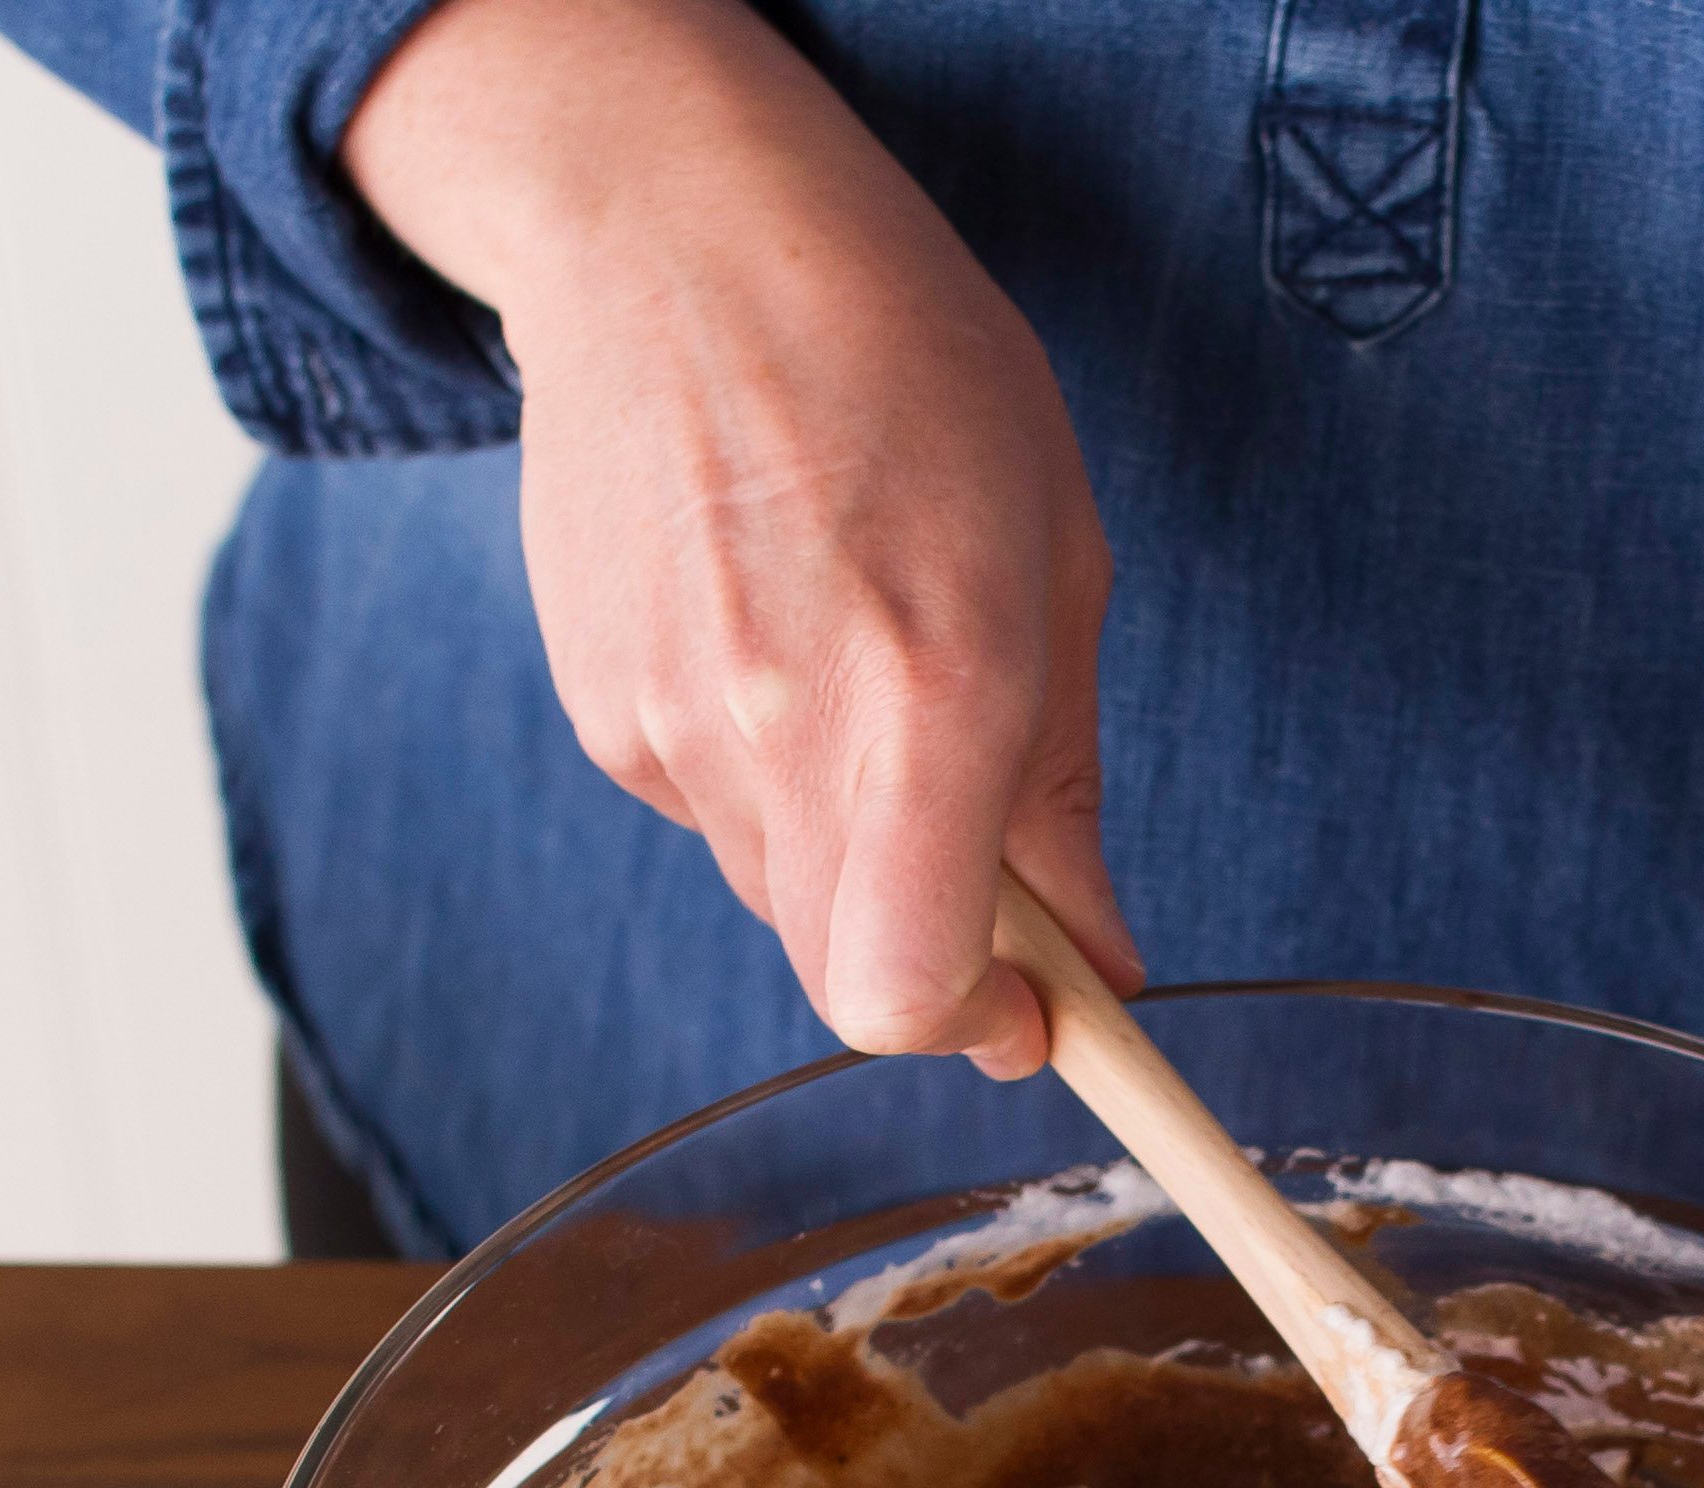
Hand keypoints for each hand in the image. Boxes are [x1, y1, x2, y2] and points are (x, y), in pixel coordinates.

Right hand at [344, 0, 1133, 1074]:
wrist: (683, 243)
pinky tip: (780, 639)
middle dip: (931, 954)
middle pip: (844, 974)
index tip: (1034, 1010)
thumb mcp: (1056, 559)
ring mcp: (673, 729)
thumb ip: (1066, 785)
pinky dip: (767, 781)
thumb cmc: (906, 370)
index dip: (975, 1027)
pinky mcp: (602, 712)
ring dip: (851, 854)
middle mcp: (785, 732)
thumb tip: (1101, 953)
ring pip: (782, 897)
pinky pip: (711, 817)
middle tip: (985, 865)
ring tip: (868, 678)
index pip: (905, 990)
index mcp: (931, 694)